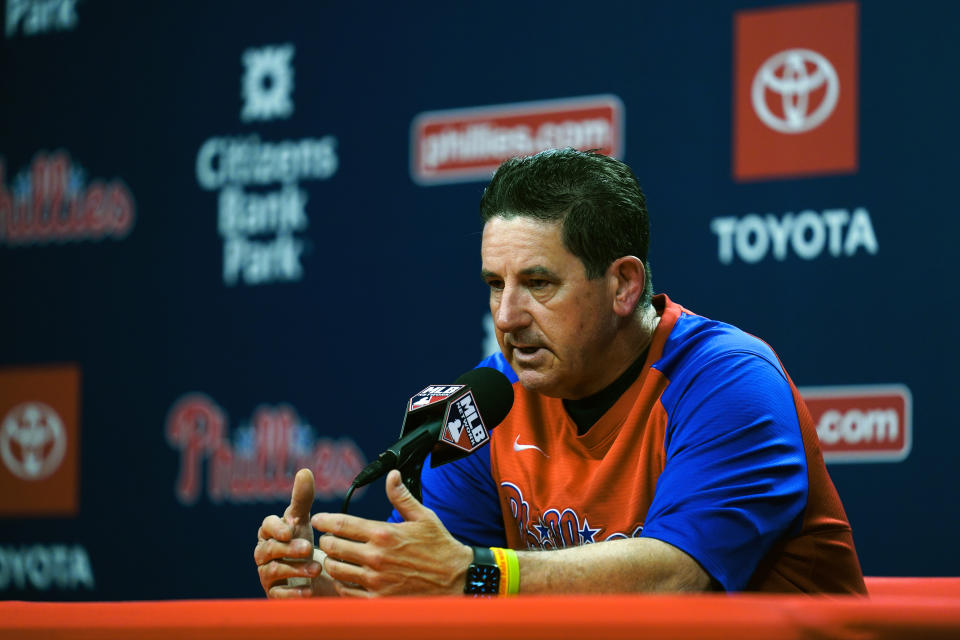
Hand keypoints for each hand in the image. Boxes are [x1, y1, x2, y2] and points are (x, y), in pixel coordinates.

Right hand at [254, 468, 327, 596]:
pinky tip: (309, 591)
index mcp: (269, 532)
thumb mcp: (303, 520)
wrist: (307, 574)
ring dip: (294, 569)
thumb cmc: (300, 542)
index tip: (290, 529)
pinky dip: (293, 593)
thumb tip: (305, 471)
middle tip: (308, 548)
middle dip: (289, 549)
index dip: (277, 527)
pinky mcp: (273, 594)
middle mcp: (264, 553)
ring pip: (273, 571)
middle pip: (270, 549)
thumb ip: (302, 498)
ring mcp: (266, 574)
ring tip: (316, 568)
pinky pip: (278, 595)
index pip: (266, 526)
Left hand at [312, 469, 472, 596]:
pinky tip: (345, 578)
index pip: (343, 524)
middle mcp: (376, 556)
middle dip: (325, 541)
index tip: (318, 519)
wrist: (456, 579)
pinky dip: (341, 584)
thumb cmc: (439, 546)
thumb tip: (391, 475)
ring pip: (336, 570)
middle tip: (325, 540)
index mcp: (384, 533)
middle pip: (333, 547)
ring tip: (333, 558)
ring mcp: (376, 580)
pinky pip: (347, 592)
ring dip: (330, 563)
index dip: (325, 520)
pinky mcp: (378, 599)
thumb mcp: (423, 517)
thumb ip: (402, 496)